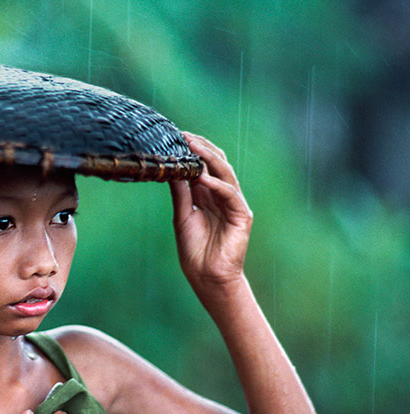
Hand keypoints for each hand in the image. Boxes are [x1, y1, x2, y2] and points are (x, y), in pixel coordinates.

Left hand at [169, 132, 252, 290]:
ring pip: (224, 174)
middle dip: (201, 148)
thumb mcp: (182, 216)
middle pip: (216, 164)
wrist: (207, 278)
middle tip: (184, 135)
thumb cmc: (195, 251)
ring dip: (208, 159)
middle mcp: (222, 196)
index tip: (176, 137)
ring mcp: (234, 204)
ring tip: (192, 146)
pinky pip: (230, 194)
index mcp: (208, 195)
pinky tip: (202, 177)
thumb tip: (171, 169)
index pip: (203, 166)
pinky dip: (216, 184)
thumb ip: (181, 193)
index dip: (192, 151)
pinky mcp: (242, 215)